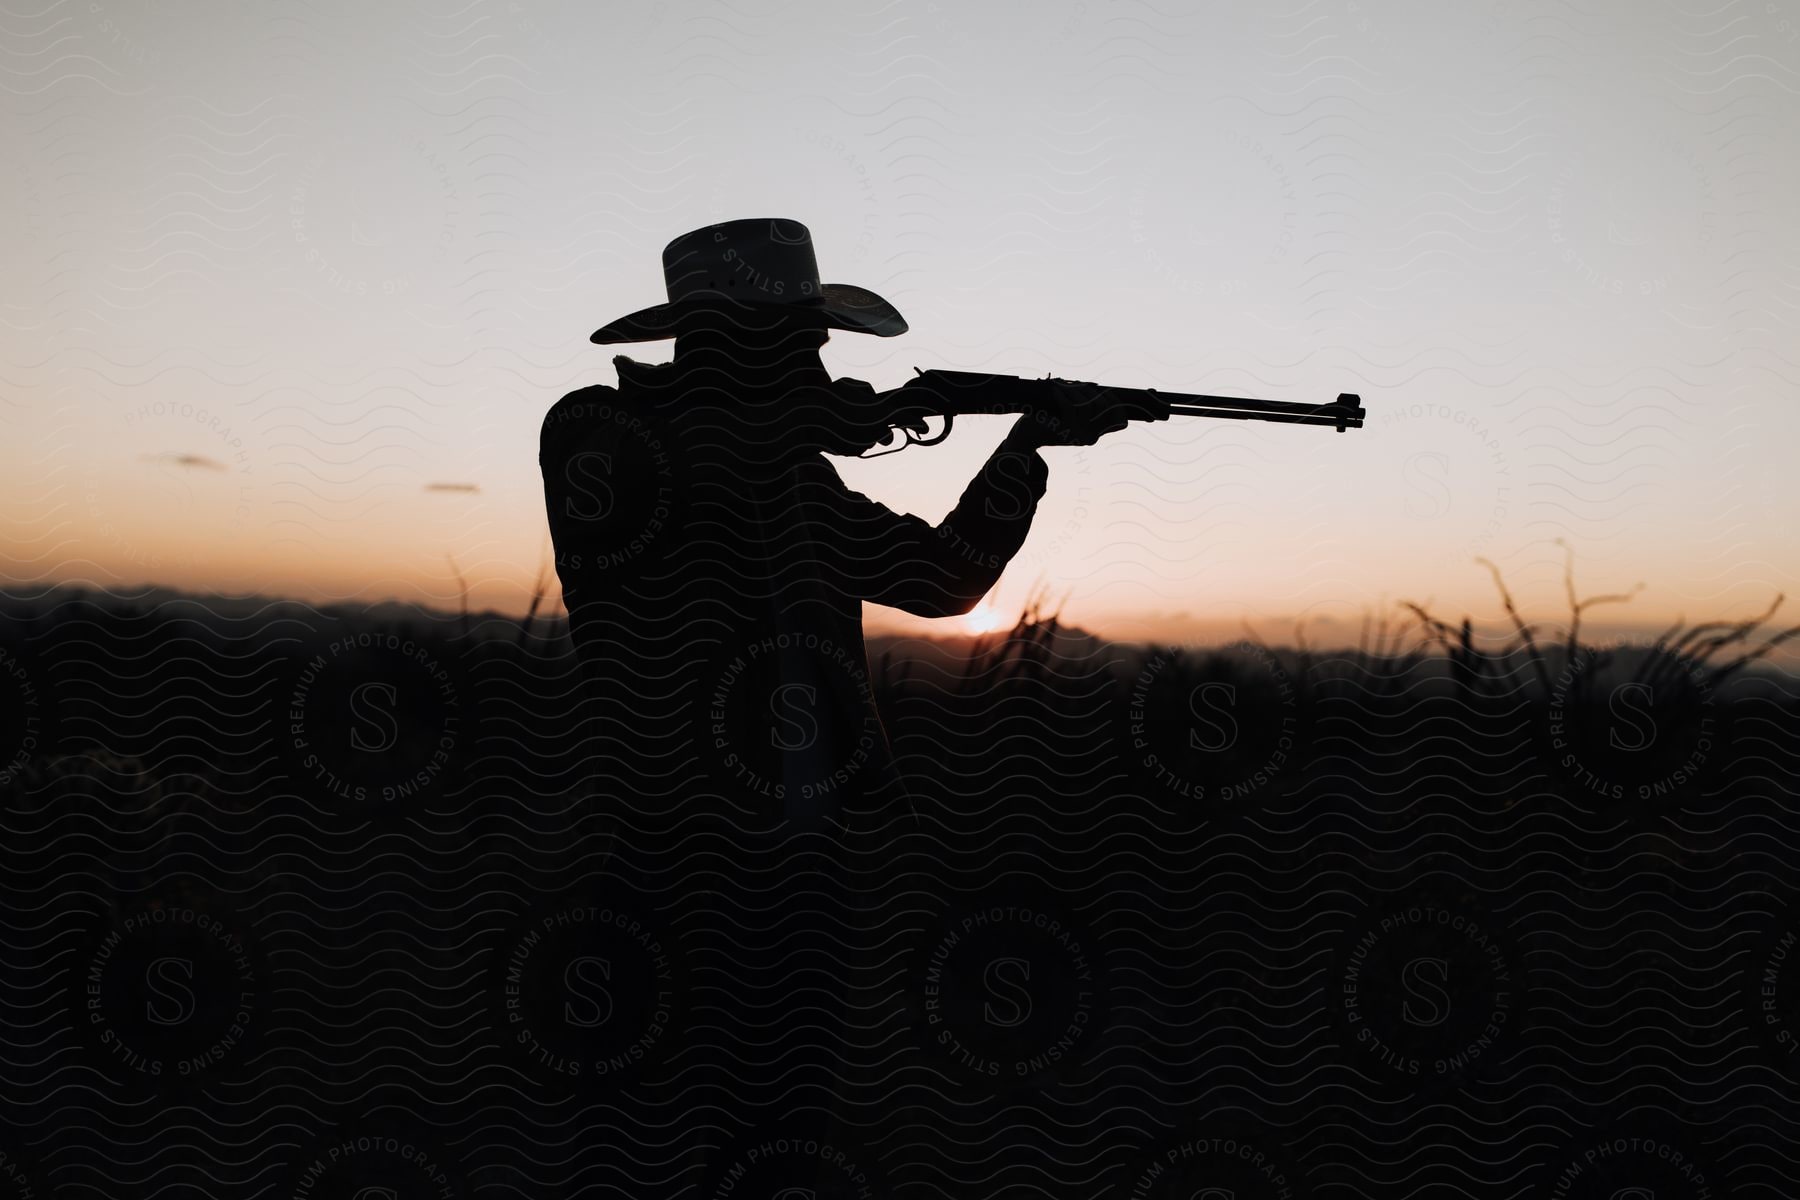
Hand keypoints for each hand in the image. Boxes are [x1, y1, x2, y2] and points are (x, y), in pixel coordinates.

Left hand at [1012, 379, 1136, 447]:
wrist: (1027, 436)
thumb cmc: (1049, 421)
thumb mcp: (1070, 415)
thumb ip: (1085, 406)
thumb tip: (1098, 388)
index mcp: (1094, 436)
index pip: (1119, 422)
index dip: (1117, 405)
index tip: (1107, 392)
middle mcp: (1090, 438)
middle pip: (1103, 407)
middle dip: (1091, 391)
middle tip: (1079, 384)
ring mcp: (1078, 435)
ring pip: (1086, 404)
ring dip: (1076, 390)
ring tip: (1066, 385)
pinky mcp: (1065, 431)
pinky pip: (1070, 406)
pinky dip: (1063, 394)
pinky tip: (1055, 389)